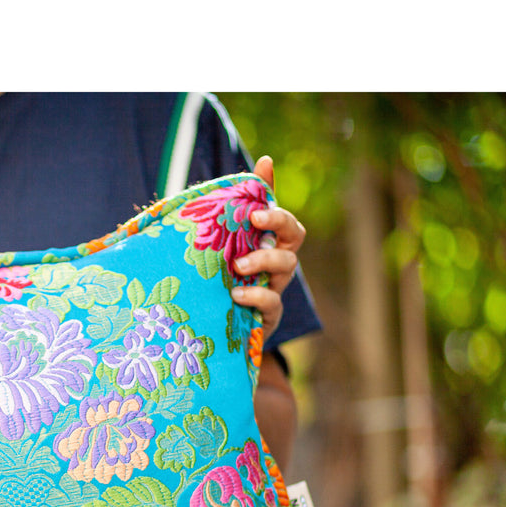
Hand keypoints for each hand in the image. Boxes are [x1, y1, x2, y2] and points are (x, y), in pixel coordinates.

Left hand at [230, 155, 307, 344]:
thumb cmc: (215, 285)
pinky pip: (272, 302)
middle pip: (295, 234)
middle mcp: (275, 263)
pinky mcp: (268, 316)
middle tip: (256, 218)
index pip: (281, 218)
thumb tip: (242, 172)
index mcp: (264, 244)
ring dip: (265, 258)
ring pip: (288, 264)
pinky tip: (237, 294)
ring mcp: (274, 288)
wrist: (210, 335)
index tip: (256, 203)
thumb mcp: (213, 252)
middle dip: (279, 221)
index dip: (275, 204)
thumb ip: (223, 218)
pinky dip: (257, 295)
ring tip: (238, 265)